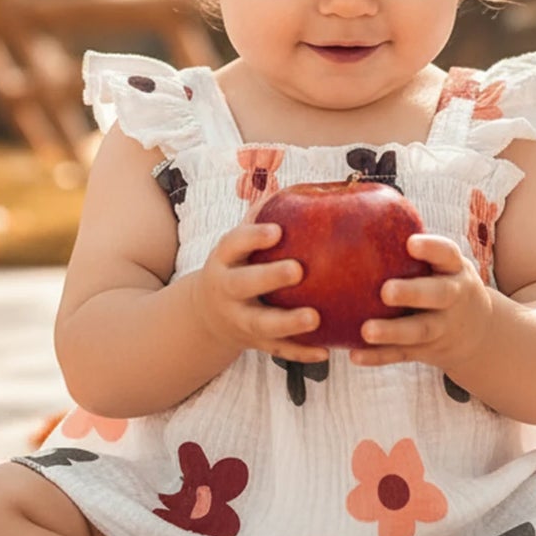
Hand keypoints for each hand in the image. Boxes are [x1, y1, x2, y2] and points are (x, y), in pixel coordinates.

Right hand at [189, 220, 330, 364]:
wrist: (209, 313)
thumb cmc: (240, 264)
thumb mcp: (240, 242)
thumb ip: (265, 215)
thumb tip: (304, 183)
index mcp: (224, 260)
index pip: (233, 244)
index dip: (252, 237)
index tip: (276, 231)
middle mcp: (227, 290)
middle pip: (243, 284)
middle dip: (268, 278)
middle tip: (298, 270)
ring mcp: (239, 319)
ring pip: (260, 324)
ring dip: (287, 323)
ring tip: (314, 318)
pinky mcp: (255, 343)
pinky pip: (278, 351)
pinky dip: (301, 353)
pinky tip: (326, 350)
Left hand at [349, 233, 491, 370]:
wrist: (478, 333)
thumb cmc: (444, 282)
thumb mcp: (443, 264)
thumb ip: (415, 245)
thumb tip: (360, 201)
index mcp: (454, 270)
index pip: (448, 254)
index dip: (432, 249)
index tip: (411, 243)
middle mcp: (453, 299)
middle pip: (439, 296)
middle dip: (413, 293)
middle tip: (386, 291)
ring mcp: (442, 328)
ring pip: (420, 331)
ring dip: (393, 332)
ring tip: (367, 330)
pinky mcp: (427, 350)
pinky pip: (402, 355)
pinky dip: (379, 357)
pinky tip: (354, 355)